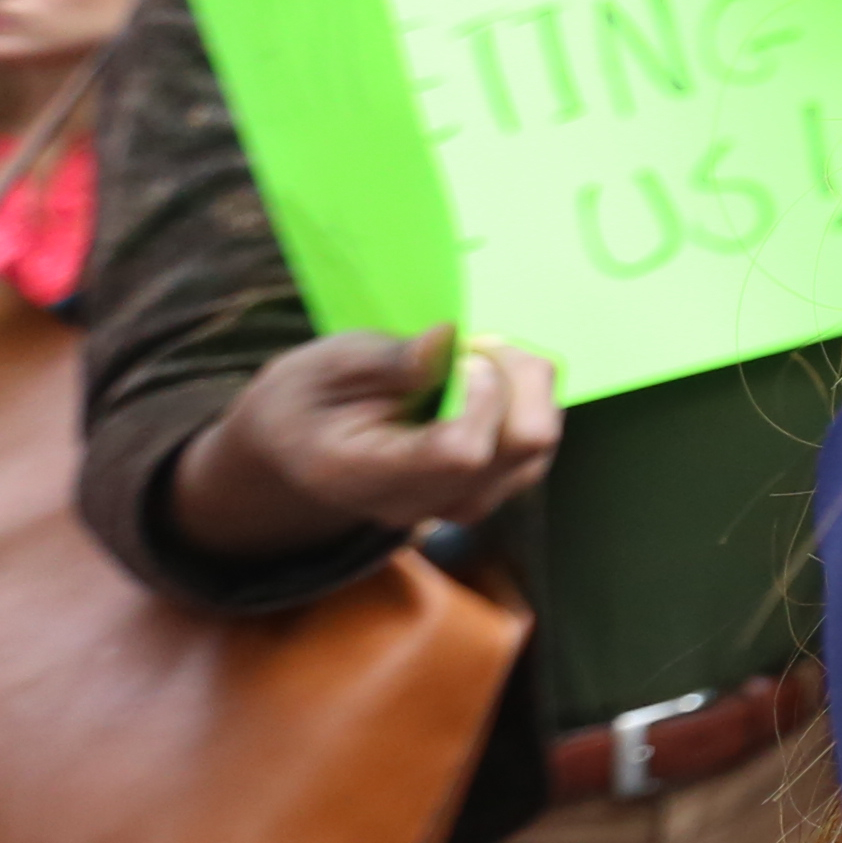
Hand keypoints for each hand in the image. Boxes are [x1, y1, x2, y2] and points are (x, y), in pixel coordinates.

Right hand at [167, 325, 559, 560]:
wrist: (300, 449)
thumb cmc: (309, 399)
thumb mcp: (325, 365)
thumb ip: (387, 359)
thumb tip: (448, 338)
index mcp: (369, 478)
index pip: (461, 453)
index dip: (481, 393)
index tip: (460, 355)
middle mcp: (428, 504)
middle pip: (525, 443)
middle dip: (517, 376)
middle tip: (475, 344)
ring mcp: (467, 502)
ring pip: (540, 441)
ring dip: (523, 385)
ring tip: (467, 361)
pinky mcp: (493, 487)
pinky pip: (539, 441)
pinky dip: (525, 398)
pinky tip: (480, 381)